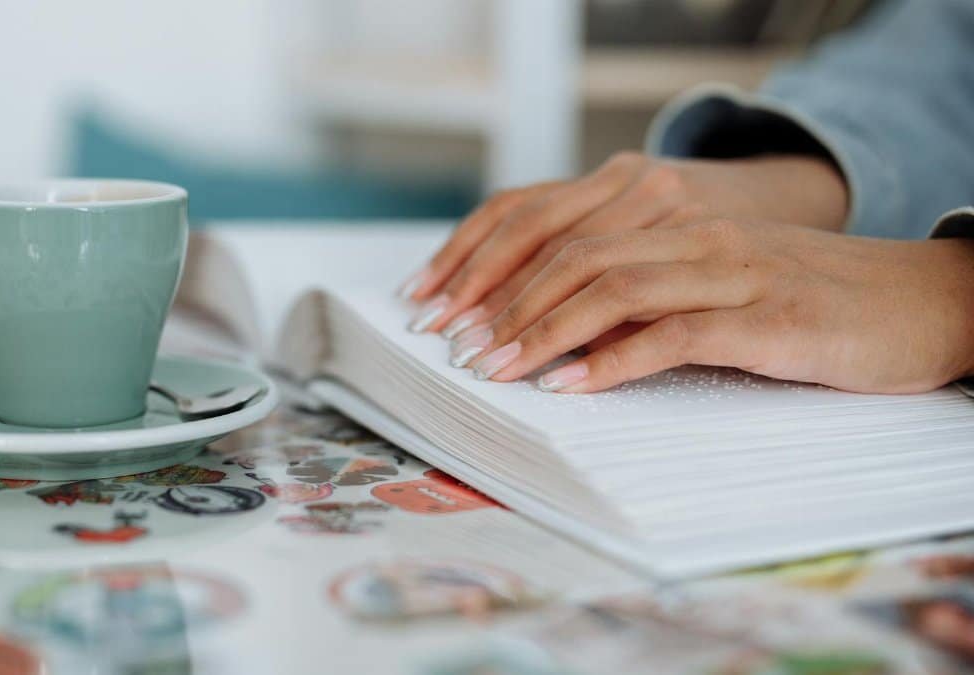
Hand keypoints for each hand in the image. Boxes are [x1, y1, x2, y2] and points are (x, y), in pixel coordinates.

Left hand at [450, 218, 973, 393]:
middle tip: (457, 349)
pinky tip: (569, 386)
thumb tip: (564, 331)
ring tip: (495, 370)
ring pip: (611, 289)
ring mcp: (729, 271)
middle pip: (574, 257)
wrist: (917, 302)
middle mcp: (694, 234)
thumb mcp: (717, 285)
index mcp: (676, 220)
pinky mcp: (762, 317)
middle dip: (504, 304)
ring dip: (542, 332)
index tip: (451, 309)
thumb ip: (648, 295)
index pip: (564, 231)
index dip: (499, 268)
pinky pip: (671, 333)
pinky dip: (611, 361)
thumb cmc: (809, 302)